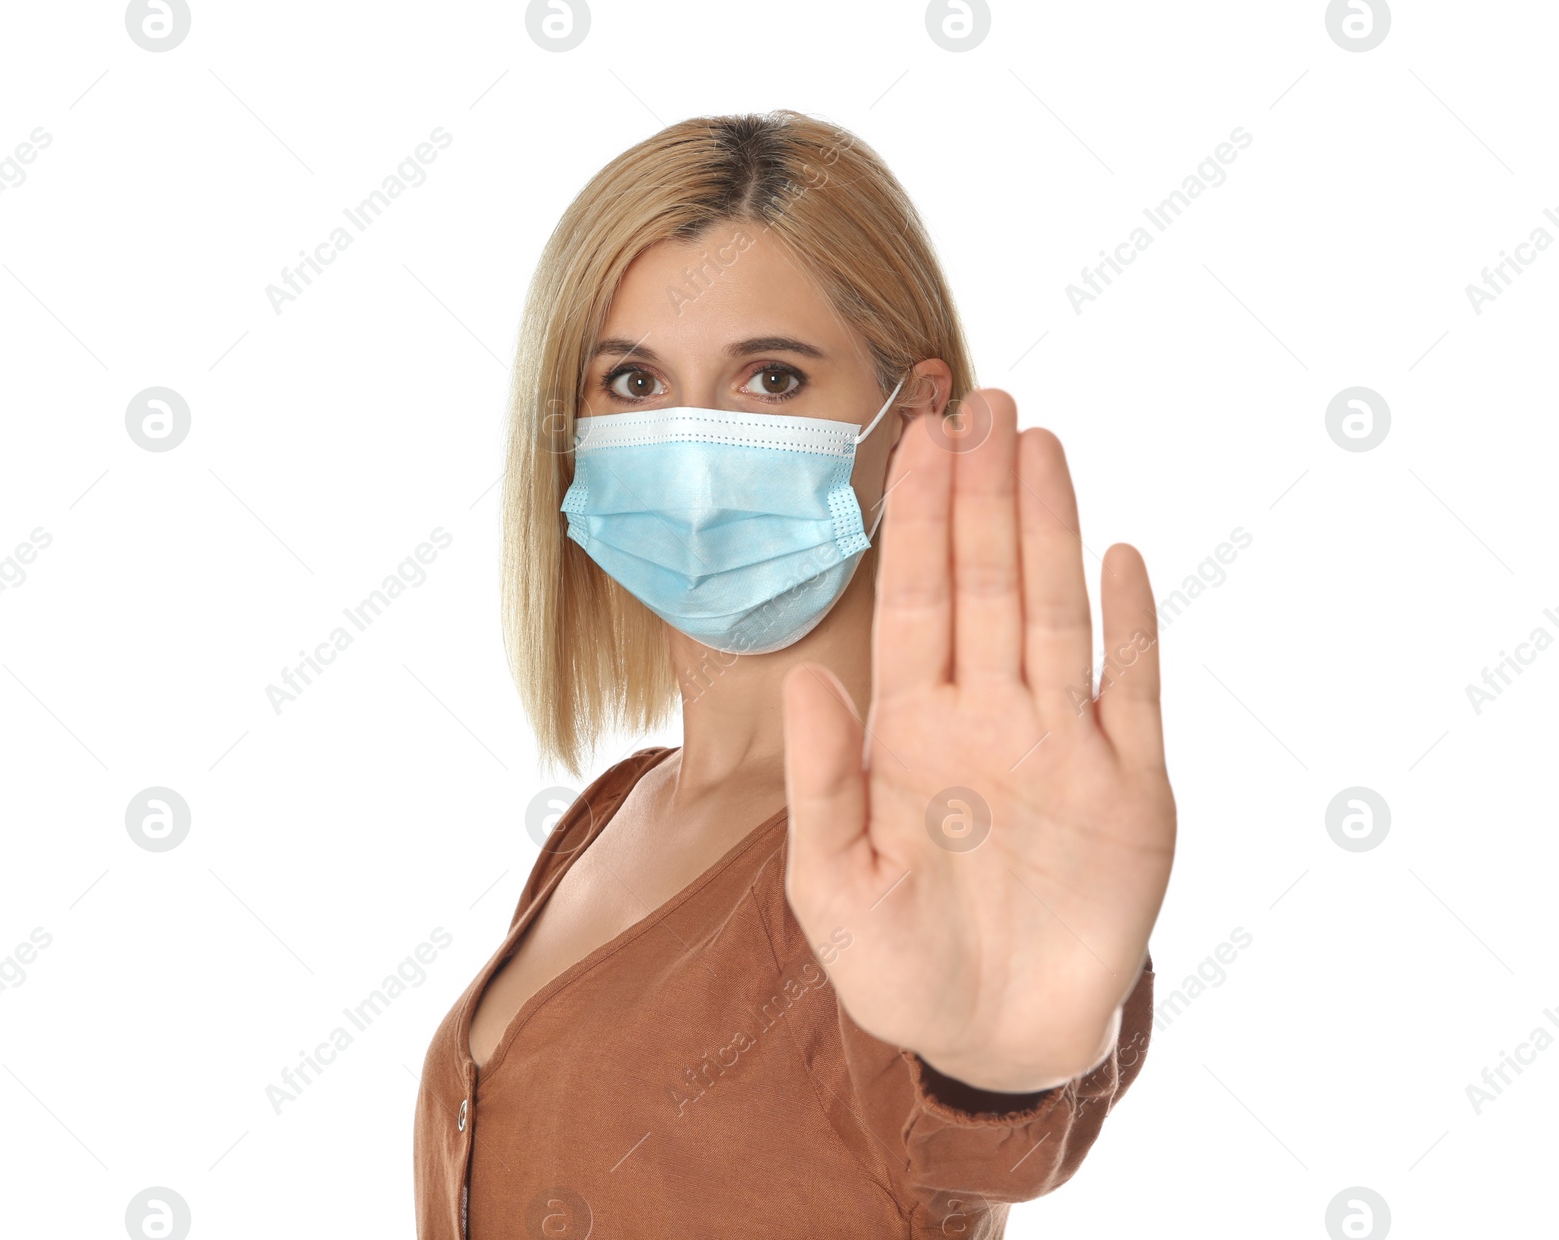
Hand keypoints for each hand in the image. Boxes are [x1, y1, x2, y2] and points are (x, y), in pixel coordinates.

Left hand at [782, 389, 1175, 1092]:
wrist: (993, 1036)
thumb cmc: (899, 967)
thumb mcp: (834, 886)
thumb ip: (823, 783)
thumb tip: (810, 677)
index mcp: (913, 730)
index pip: (918, 600)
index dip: (920, 520)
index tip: (919, 439)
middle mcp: (988, 716)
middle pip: (988, 582)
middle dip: (983, 493)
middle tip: (984, 399)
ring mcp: (1062, 743)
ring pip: (1056, 612)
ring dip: (1050, 528)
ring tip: (1039, 443)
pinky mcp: (1130, 786)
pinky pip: (1132, 689)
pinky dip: (1130, 627)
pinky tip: (1121, 557)